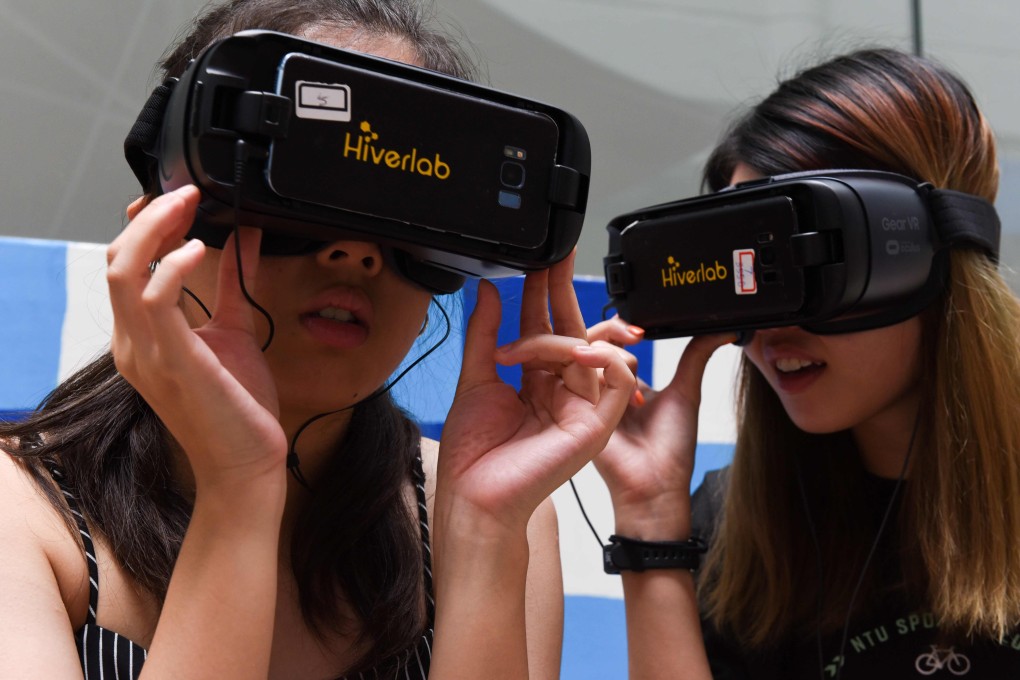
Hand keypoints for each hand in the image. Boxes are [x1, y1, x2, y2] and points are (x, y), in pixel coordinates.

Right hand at [106, 186, 286, 490]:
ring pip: (124, 272)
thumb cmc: (239, 406)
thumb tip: (245, 239)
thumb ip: (233, 286)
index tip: (178, 199)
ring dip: (156, 229)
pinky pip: (156, 301)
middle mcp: (133, 343)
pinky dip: (173, 266)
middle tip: (186, 192)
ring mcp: (147, 353)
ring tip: (190, 204)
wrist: (247, 462)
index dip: (145, 227)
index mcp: (142, 337)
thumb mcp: (234, 331)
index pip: (124, 267)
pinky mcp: (174, 362)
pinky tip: (201, 248)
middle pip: (116, 260)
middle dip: (148, 218)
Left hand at [437, 252, 634, 534]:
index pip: (548, 328)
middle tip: (556, 260)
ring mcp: (582, 407)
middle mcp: (564, 392)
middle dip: (563, 292)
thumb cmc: (473, 452)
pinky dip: (605, 356)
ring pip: (588, 350)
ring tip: (518, 351)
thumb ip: (486, 333)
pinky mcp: (597, 425)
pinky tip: (576, 351)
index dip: (545, 294)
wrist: (473, 494)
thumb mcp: (476, 378)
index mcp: (538, 382)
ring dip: (555, 340)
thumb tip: (488, 290)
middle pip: (573, 332)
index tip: (542, 263)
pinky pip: (620, 379)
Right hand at [587, 317, 733, 537]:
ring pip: (584, 355)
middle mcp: (604, 388)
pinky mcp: (575, 410)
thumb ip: (696, 356)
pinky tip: (623, 394)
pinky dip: (596, 375)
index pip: (613, 342)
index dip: (621, 329)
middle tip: (635, 340)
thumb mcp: (686, 393)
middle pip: (593, 342)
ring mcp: (588, 398)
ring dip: (609, 358)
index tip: (641, 332)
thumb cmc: (671, 448)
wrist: (655, 485)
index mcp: (627, 383)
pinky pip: (575, 377)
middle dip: (613, 335)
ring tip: (635, 387)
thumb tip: (724, 329)